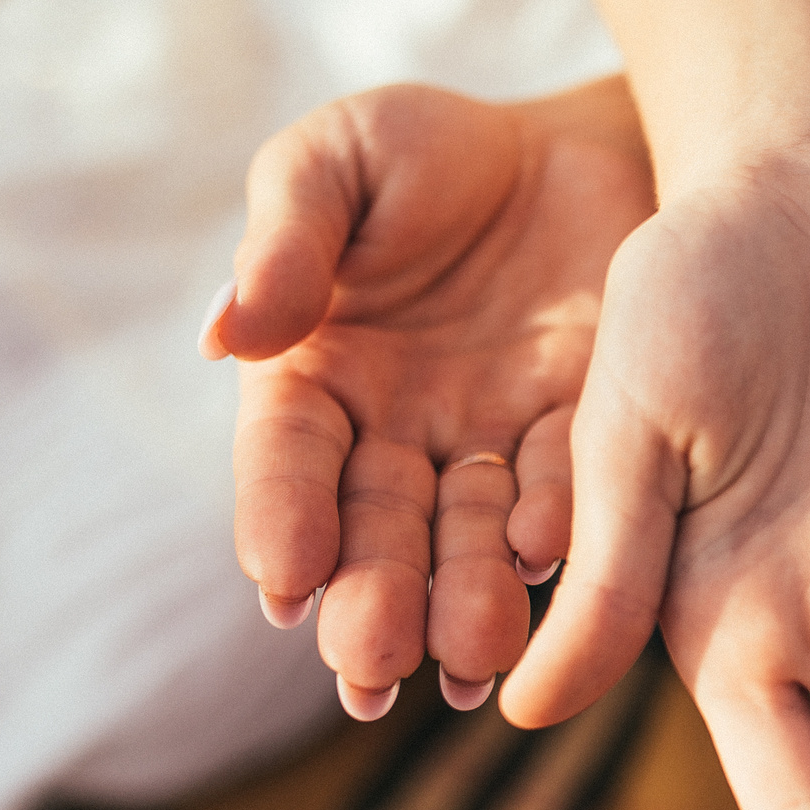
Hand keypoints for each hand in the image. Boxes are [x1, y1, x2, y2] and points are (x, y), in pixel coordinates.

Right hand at [213, 78, 650, 716]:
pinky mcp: (584, 439)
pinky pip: (569, 495)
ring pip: (470, 541)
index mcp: (314, 379)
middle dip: (373, 600)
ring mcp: (490, 447)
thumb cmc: (427, 153)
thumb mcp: (339, 159)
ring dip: (466, 605)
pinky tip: (554, 570)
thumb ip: (287, 235)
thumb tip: (225, 333)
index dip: (281, 519)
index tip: (283, 577)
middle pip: (376, 532)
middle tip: (373, 666)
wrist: (574, 143)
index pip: (287, 462)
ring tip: (470, 664)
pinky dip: (559, 535)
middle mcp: (396, 436)